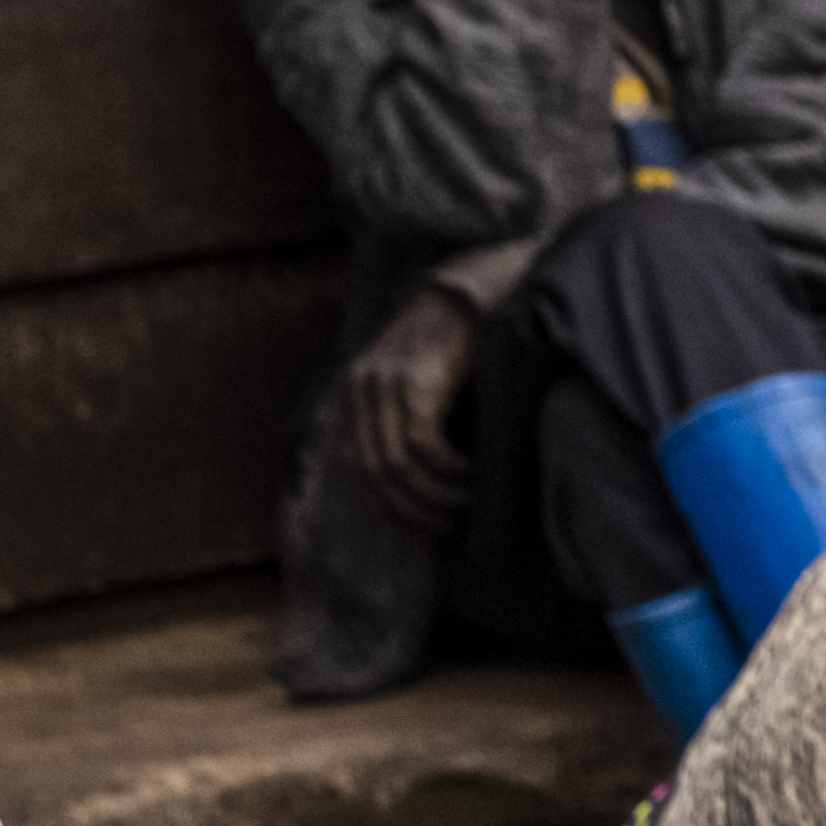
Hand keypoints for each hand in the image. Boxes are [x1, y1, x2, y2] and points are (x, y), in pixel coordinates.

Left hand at [332, 287, 480, 532]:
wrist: (463, 295)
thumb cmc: (448, 345)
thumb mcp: (414, 383)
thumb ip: (403, 419)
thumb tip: (417, 476)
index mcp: (354, 394)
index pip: (354, 468)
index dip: (384, 507)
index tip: (418, 530)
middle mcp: (360, 390)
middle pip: (374, 473)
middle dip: (411, 509)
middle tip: (446, 524)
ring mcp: (384, 386)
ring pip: (398, 465)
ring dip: (435, 494)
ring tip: (465, 503)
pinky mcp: (415, 384)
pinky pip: (424, 445)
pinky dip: (449, 469)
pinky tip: (472, 473)